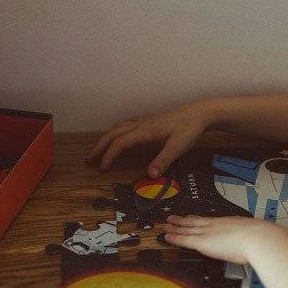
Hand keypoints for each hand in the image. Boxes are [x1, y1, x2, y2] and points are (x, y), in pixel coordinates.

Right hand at [85, 102, 212, 177]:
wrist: (199, 113)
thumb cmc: (189, 129)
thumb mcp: (178, 146)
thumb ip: (163, 160)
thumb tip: (149, 175)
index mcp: (144, 131)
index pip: (120, 143)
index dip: (109, 156)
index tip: (102, 168)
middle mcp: (141, 125)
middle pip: (113, 134)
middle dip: (99, 147)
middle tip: (88, 160)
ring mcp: (145, 122)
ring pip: (118, 128)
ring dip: (106, 138)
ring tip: (98, 149)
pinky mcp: (150, 122)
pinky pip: (127, 124)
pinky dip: (117, 131)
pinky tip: (118, 134)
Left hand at [163, 215, 285, 263]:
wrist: (260, 239)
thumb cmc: (263, 239)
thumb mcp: (257, 236)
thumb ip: (254, 239)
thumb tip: (261, 243)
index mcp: (229, 223)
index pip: (210, 221)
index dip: (198, 220)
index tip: (191, 218)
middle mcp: (216, 225)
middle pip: (195, 222)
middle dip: (183, 221)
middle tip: (172, 218)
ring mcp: (209, 232)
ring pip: (187, 228)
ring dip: (175, 227)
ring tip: (166, 225)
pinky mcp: (203, 242)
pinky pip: (184, 239)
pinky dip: (175, 238)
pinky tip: (167, 237)